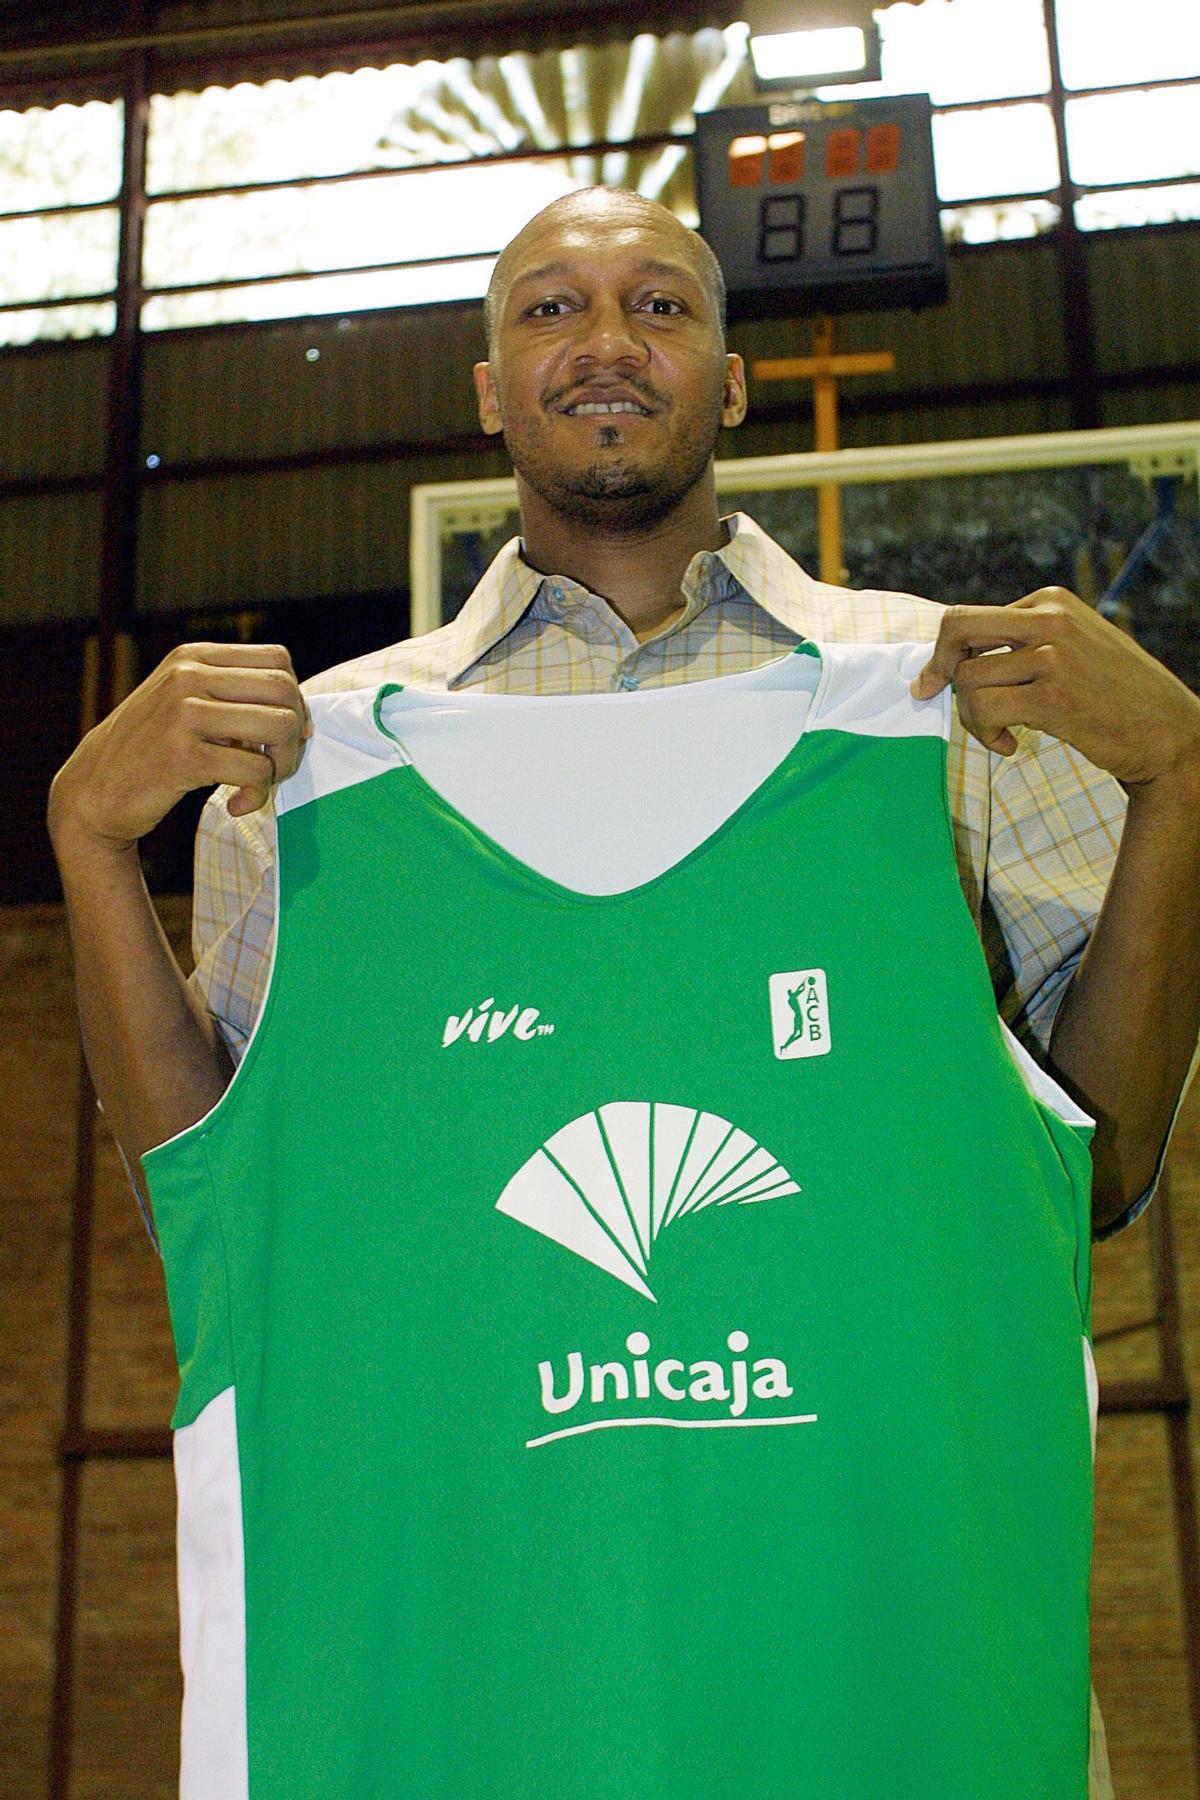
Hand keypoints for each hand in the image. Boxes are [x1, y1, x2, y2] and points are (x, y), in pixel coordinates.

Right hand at [49, 642, 311, 853]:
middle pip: (285, 691)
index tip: (284, 735)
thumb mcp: (186, 705)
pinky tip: (235, 805)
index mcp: (193, 658)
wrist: (94, 790)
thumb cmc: (152, 751)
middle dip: (294, 736)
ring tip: (259, 784)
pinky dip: (257, 795)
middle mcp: (187, 675)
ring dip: (282, 766)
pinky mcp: (181, 756)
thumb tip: (303, 720)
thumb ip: (233, 700)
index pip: (278, 661)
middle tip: (276, 766)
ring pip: (279, 726)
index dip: (295, 700)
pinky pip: (255, 770)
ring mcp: (182, 713)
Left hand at [910, 587, 1199, 792]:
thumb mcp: (1072, 646)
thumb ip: (1022, 641)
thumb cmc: (1113, 694)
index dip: (947, 652)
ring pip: (967, 680)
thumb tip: (952, 658)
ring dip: (971, 716)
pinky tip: (1011, 746)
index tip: (939, 678)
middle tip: (932, 693)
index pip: (969, 617)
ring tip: (1000, 733)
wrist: (1167, 731)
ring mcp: (1052, 657)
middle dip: (938, 667)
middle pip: (956, 631)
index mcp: (1051, 602)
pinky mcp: (1052, 698)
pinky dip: (986, 735)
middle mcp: (1050, 620)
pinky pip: (984, 711)